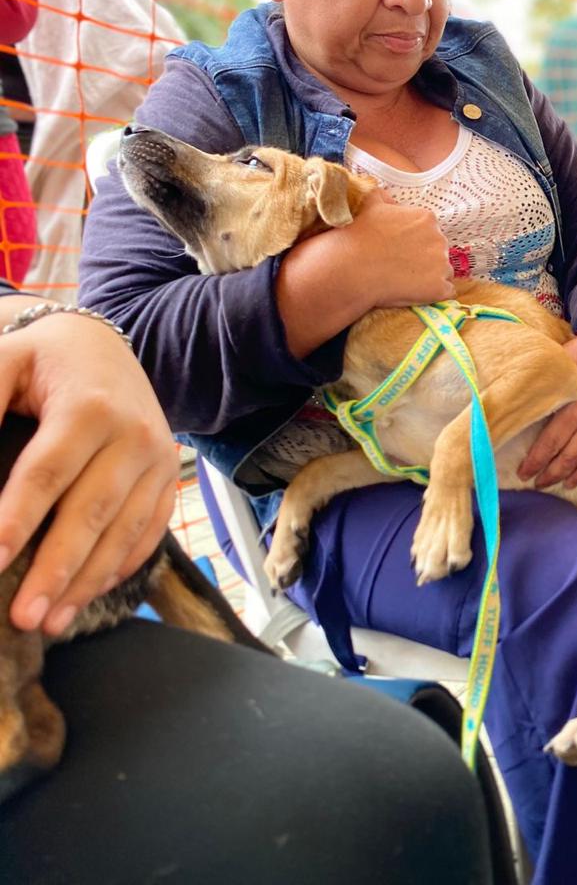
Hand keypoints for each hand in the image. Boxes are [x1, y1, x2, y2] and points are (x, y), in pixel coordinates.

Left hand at [0, 308, 178, 635]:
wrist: (103, 346)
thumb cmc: (41, 361)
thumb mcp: (2, 363)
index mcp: (89, 407)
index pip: (49, 473)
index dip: (17, 519)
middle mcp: (135, 435)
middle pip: (92, 511)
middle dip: (57, 568)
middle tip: (25, 616)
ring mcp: (160, 459)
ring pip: (125, 530)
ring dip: (88, 581)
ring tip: (52, 622)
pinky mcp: (169, 477)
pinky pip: (151, 530)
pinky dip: (123, 566)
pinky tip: (92, 593)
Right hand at [349, 192, 455, 308]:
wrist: (351, 268)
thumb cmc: (359, 236)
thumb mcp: (370, 203)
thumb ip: (384, 196)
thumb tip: (390, 200)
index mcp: (426, 218)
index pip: (430, 231)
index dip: (415, 242)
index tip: (399, 249)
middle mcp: (439, 239)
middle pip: (438, 250)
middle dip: (424, 257)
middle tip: (401, 265)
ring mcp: (441, 265)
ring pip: (443, 271)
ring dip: (430, 275)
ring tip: (406, 280)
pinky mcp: (439, 288)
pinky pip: (445, 291)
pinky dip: (434, 293)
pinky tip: (415, 292)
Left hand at [519, 317, 576, 488]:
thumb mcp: (557, 371)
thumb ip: (543, 395)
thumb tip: (516, 411)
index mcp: (573, 411)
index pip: (549, 446)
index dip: (535, 463)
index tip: (525, 474)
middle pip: (569, 458)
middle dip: (552, 475)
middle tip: (540, 484)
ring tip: (566, 484)